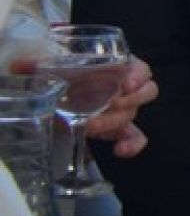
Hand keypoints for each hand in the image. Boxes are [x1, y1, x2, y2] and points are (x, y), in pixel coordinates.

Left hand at [7, 54, 153, 156]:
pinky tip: (120, 151)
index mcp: (118, 66)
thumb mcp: (53, 66)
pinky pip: (134, 137)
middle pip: (143, 93)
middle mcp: (124, 87)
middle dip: (126, 101)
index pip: (141, 69)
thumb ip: (39, 64)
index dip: (137, 76)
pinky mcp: (117, 128)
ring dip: (114, 121)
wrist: (60, 90)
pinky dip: (132, 145)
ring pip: (132, 115)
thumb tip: (20, 65)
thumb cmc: (64, 73)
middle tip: (107, 104)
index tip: (125, 84)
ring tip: (90, 126)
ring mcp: (123, 109)